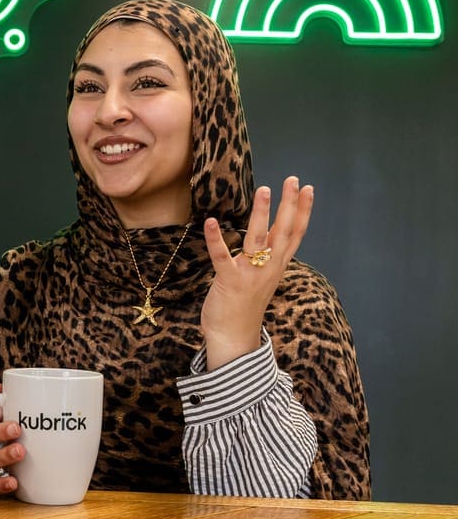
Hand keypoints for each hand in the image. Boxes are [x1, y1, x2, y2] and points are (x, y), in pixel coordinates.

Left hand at [201, 175, 312, 369]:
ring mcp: (249, 275)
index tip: (309, 189)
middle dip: (289, 205)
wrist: (233, 338)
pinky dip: (216, 239)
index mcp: (276, 267)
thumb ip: (264, 257)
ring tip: (263, 190)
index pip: (295, 235)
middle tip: (293, 180)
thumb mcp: (261, 278)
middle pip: (283, 232)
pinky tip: (211, 221)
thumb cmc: (244, 306)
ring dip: (261, 214)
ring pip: (258, 240)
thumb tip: (266, 234)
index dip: (303, 212)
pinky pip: (222, 257)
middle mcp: (268, 268)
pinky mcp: (228, 281)